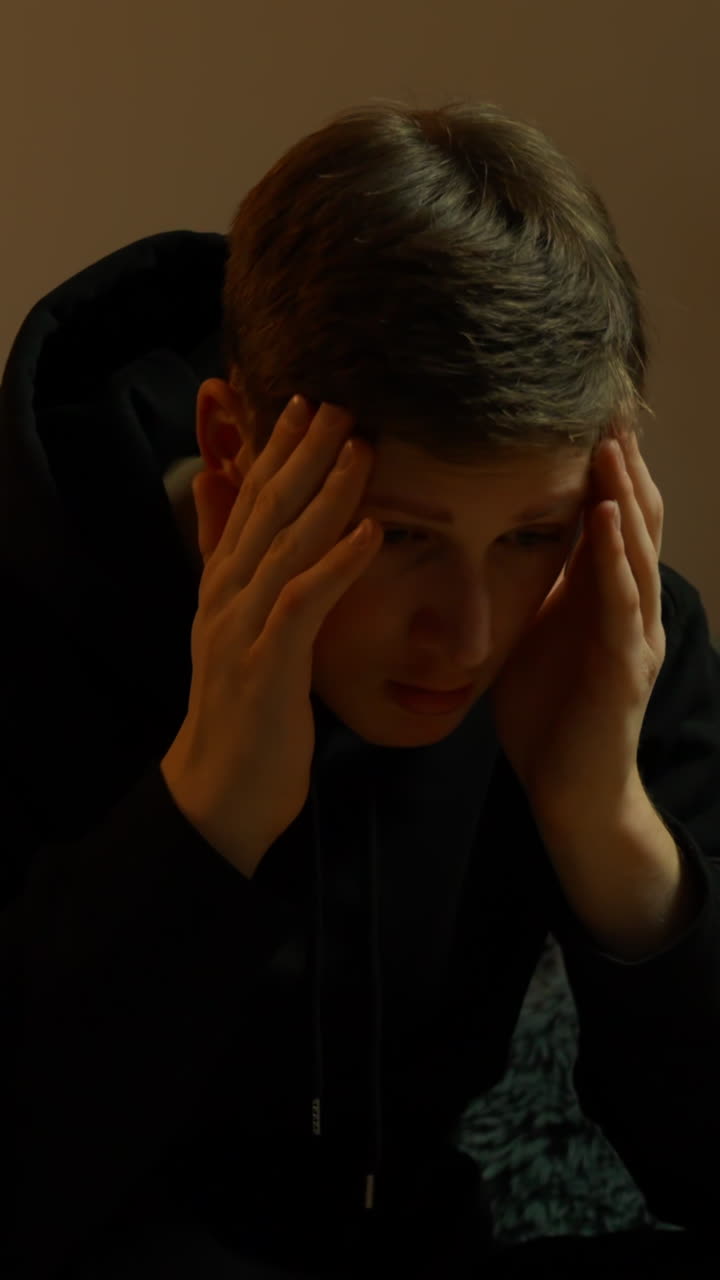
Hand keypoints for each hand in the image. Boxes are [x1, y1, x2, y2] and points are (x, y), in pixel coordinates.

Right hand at [161, 396, 381, 875]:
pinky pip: (304, 600)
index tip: (307, 401)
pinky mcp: (267, 663)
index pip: (250, 501)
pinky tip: (369, 531)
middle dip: (303, 452)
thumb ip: (227, 558)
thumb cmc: (243, 707)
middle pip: (267, 508)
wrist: (220, 788)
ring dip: (326, 492)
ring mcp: (243, 626)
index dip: (277, 449)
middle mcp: (228, 594)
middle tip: (340, 401)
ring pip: (285, 544)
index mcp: (224, 583)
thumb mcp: (233, 623)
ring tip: (362, 447)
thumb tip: (210, 487)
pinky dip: (335, 562)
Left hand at [488, 428, 665, 822]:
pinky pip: (622, 602)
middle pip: (636, 521)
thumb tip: (496, 538)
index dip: (604, 468)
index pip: (611, 518)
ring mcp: (634, 636)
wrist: (570, 791)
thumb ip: (533, 587)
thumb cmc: (550, 714)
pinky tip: (606, 517)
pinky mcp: (625, 668)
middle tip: (607, 406)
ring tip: (610, 444)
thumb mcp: (535, 634)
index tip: (586, 413)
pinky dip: (617, 556)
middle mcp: (630, 608)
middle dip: (623, 465)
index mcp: (605, 599)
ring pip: (638, 551)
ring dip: (624, 495)